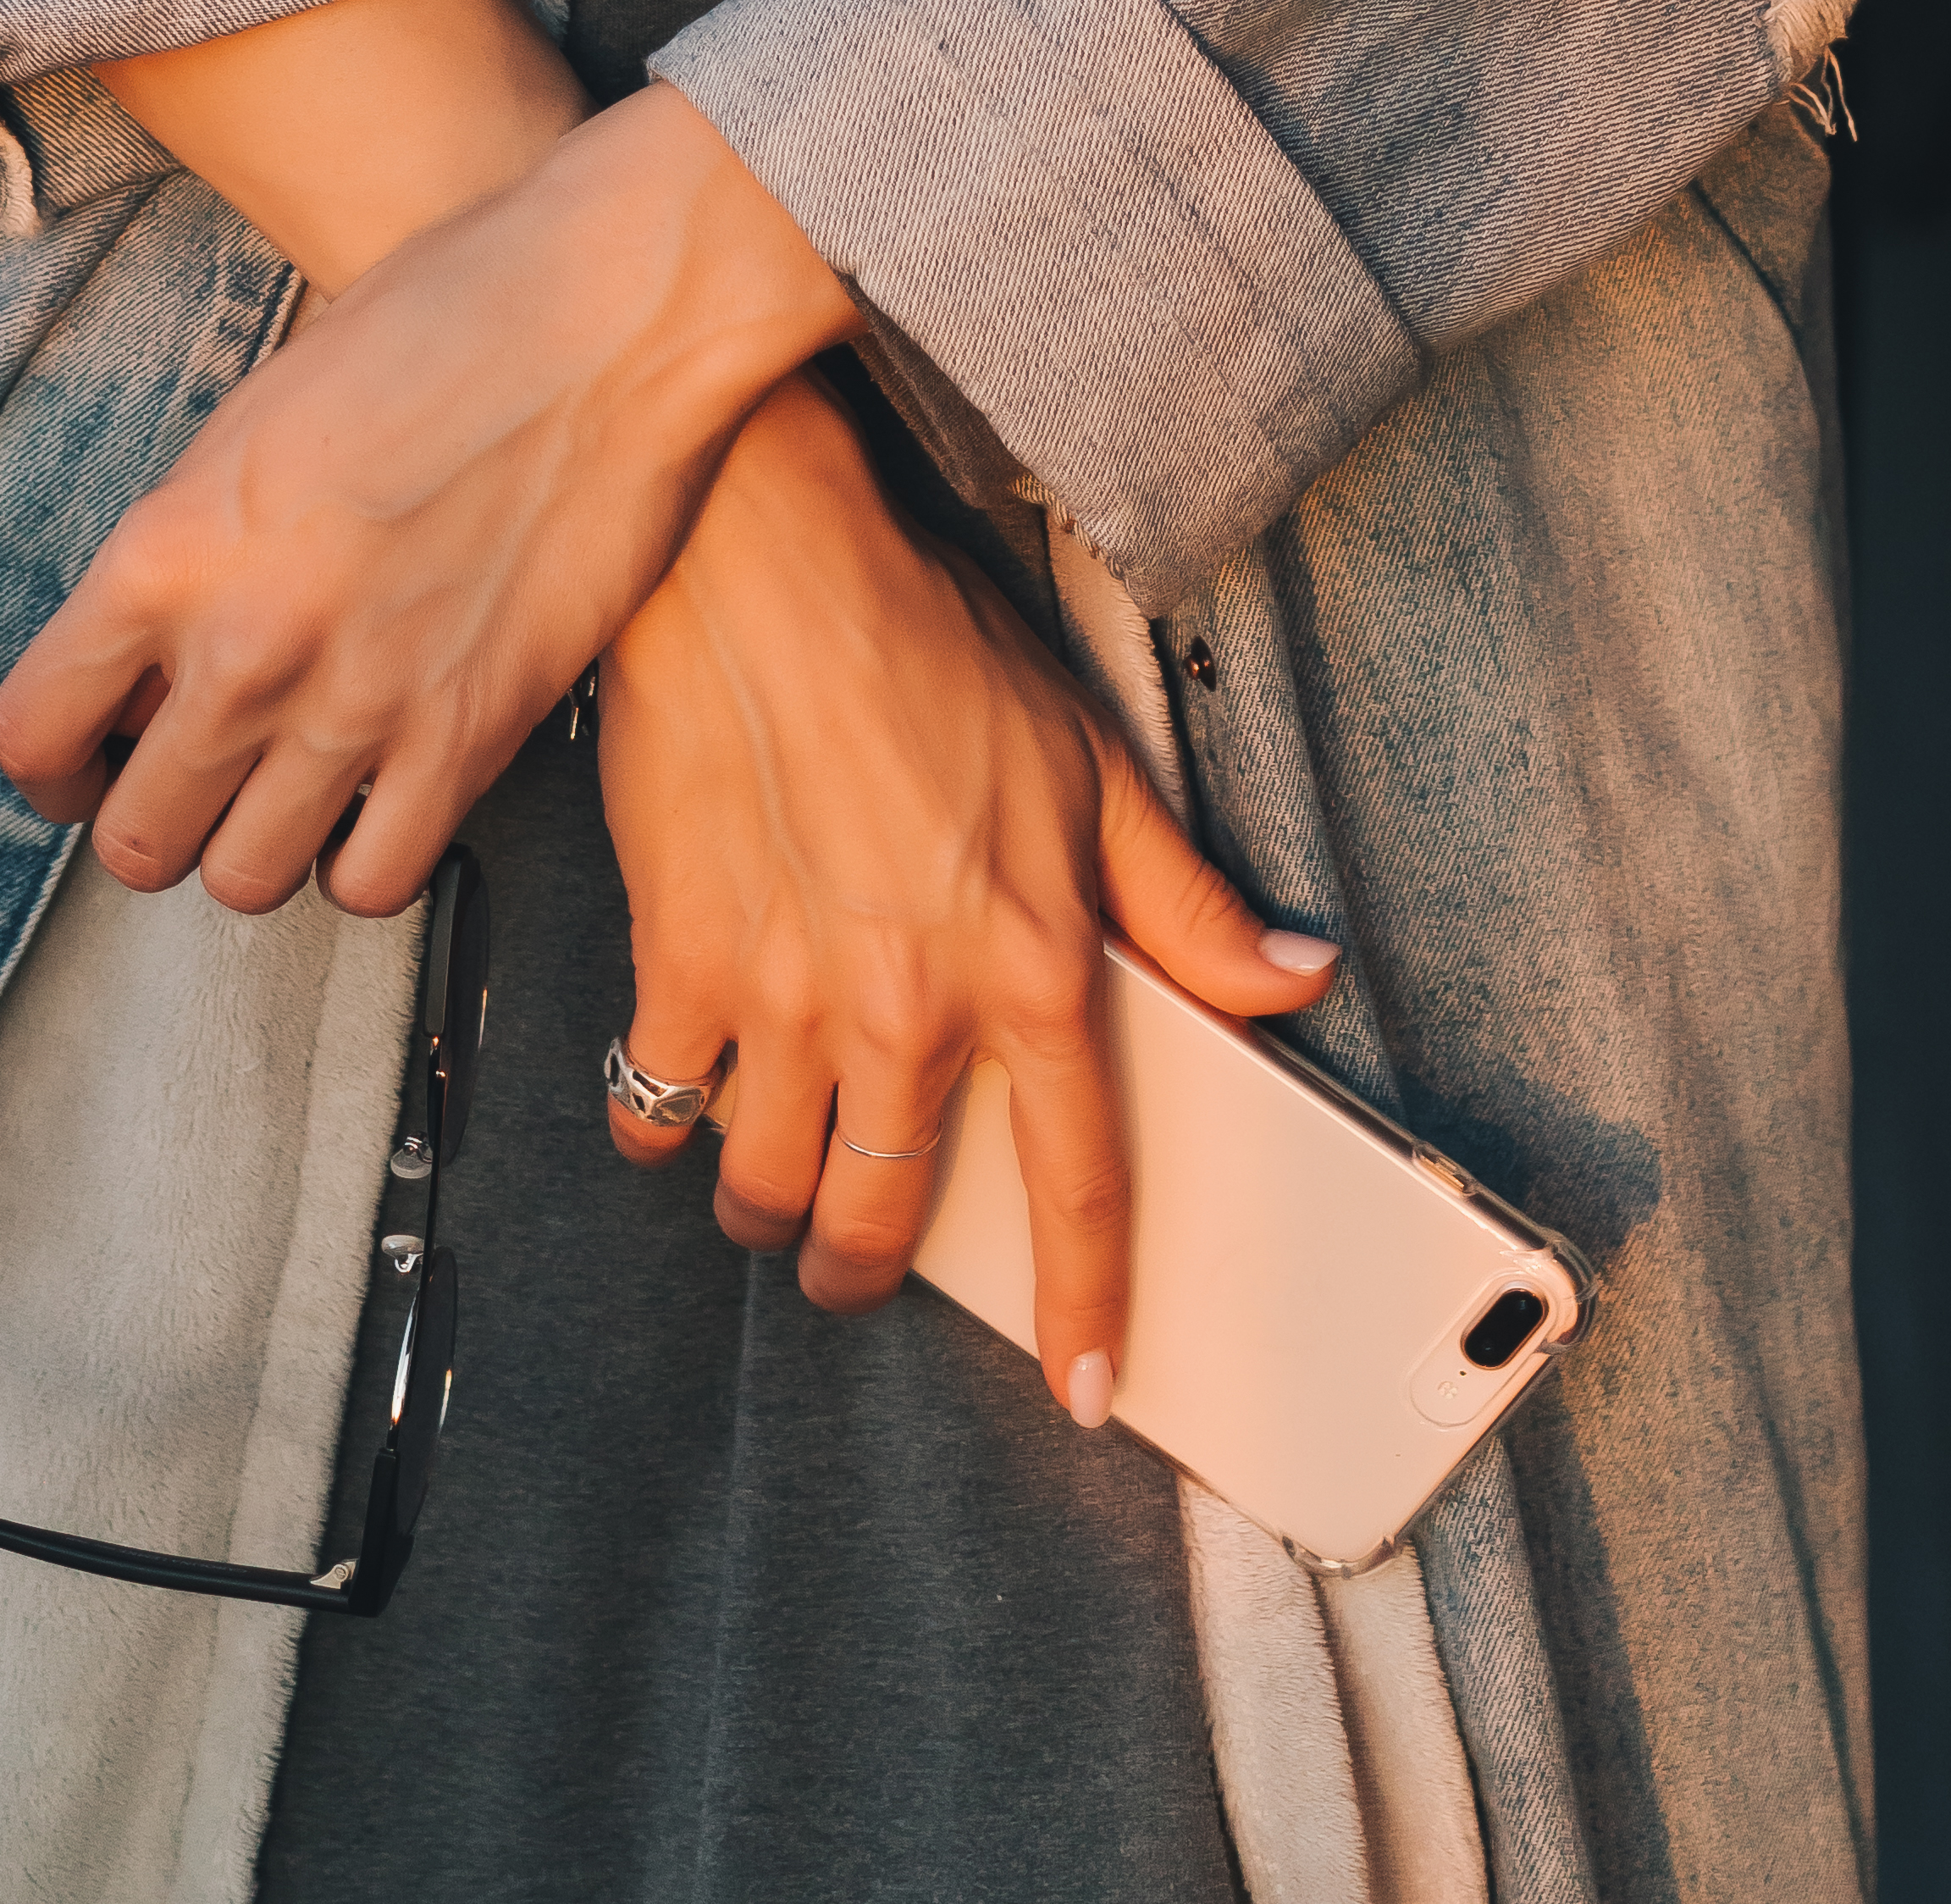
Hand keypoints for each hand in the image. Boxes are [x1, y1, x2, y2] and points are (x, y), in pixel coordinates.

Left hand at [0, 83, 851, 914]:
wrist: (607, 307)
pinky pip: (373, 883)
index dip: (50, 768)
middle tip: (194, 780)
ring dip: (257, 846)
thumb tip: (153, 649)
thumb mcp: (258, 412)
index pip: (30, 733)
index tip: (83, 765)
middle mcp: (245, 644)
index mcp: (168, 547)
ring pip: (244, 880)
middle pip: (135, 839)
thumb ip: (187, 545)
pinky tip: (380, 797)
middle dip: (155, 819)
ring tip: (289, 790)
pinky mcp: (469, 737)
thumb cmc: (441, 319)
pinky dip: (366, 861)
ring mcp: (358, 703)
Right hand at [596, 372, 1334, 1417]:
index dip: (1090, 1304)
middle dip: (867, 1271)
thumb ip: (1187, 900)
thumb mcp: (1092, 763)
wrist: (766, 562)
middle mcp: (908, 1009)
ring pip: (766, 1193)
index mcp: (1029, 966)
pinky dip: (661, 1125)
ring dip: (771, 1209)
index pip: (1081, 1183)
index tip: (1085, 1389)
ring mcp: (783, 999)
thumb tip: (1295, 976)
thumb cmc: (926, 642)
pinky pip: (655, 1109)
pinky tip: (677, 1095)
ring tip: (774, 1180)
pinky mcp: (679, 964)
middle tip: (858, 1263)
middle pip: (882, 1219)